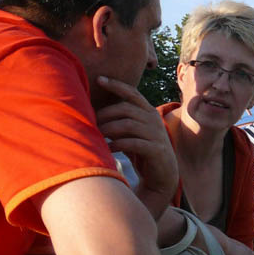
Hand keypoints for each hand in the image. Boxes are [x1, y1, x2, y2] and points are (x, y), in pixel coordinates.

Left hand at [95, 76, 177, 217]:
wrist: (162, 175)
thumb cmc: (141, 151)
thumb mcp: (132, 132)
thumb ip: (120, 120)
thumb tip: (93, 111)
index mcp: (148, 112)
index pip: (132, 93)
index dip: (116, 85)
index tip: (99, 79)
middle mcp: (154, 120)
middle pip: (126, 109)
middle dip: (105, 114)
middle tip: (90, 122)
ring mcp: (156, 135)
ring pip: (128, 124)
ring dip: (109, 129)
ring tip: (97, 135)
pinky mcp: (156, 150)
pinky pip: (133, 143)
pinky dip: (118, 144)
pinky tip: (108, 148)